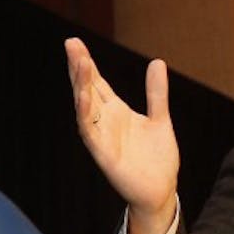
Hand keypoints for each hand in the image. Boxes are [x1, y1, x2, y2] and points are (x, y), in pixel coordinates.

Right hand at [65, 38, 178, 233]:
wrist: (161, 191)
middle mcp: (105, 122)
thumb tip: (156, 62)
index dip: (86, 63)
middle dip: (78, 68)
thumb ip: (156, 93)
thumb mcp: (159, 119)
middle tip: (71, 44)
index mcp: (116, 112)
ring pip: (85, 107)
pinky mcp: (103, 154)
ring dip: (80, 86)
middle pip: (87, 90)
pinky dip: (85, 114)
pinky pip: (90, 132)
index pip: (96, 82)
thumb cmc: (157, 159)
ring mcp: (102, 137)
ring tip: (78, 62)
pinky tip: (83, 97)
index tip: (75, 43)